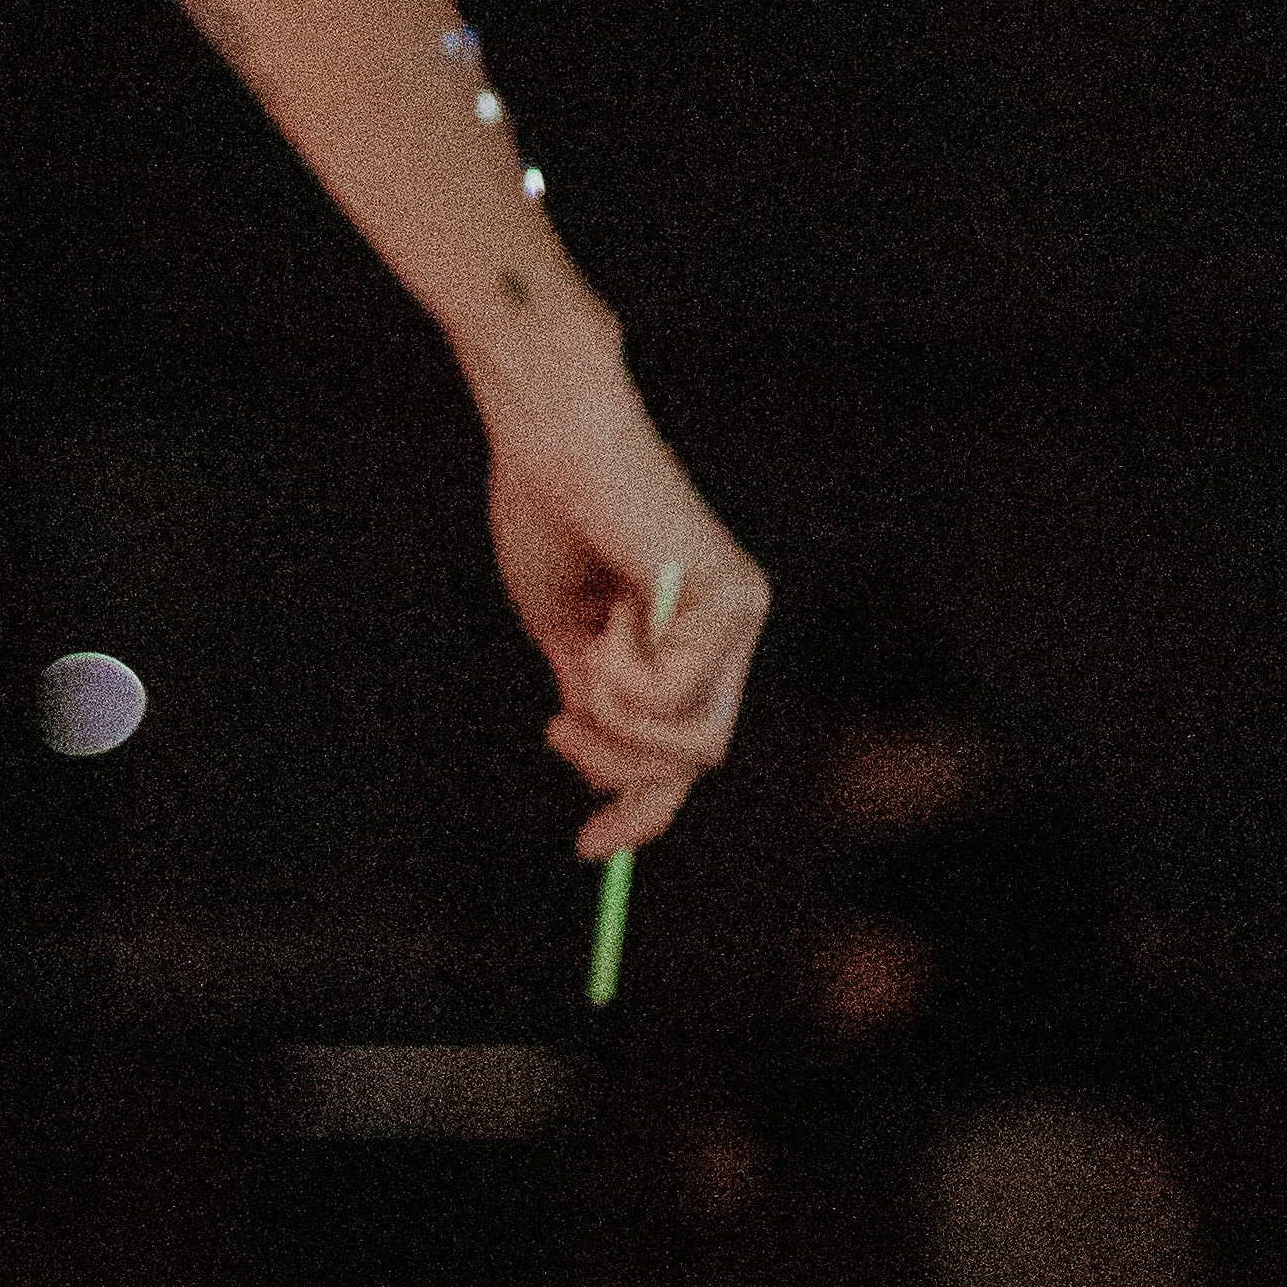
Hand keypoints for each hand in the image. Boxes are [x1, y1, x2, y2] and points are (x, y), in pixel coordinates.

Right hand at [484, 408, 765, 858]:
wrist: (547, 437)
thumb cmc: (548, 515)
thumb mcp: (570, 639)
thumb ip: (601, 706)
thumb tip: (608, 792)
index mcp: (688, 639)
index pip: (686, 751)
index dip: (642, 811)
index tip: (590, 849)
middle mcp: (729, 632)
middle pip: (694, 761)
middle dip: (619, 769)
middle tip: (560, 729)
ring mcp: (739, 617)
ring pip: (692, 746)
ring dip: (615, 720)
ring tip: (585, 654)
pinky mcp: (734, 601)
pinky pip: (677, 700)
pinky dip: (624, 676)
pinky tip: (610, 616)